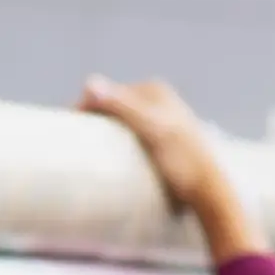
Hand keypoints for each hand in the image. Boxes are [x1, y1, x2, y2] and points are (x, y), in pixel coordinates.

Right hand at [79, 76, 224, 208]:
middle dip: (90, 120)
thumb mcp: (151, 131)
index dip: (82, 109)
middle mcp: (156, 100)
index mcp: (152, 90)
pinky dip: (113, 143)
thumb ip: (122, 106)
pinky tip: (106, 158)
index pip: (104, 92)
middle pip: (110, 107)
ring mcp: (158, 121)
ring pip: (118, 123)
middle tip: (71, 145)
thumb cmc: (182, 162)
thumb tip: (89, 83)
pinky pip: (127, 137)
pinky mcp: (159, 142)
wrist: (209, 190)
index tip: (65, 131)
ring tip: (84, 153)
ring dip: (100, 133)